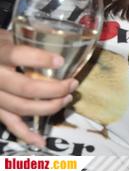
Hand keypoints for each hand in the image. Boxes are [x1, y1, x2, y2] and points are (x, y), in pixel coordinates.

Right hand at [0, 29, 77, 146]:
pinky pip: (10, 124)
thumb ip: (28, 41)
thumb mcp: (8, 35)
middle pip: (25, 88)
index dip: (40, 59)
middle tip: (72, 84)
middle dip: (54, 89)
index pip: (18, 55)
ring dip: (48, 107)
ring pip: (21, 107)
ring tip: (67, 99)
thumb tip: (63, 42)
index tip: (60, 61)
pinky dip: (26, 134)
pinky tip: (42, 141)